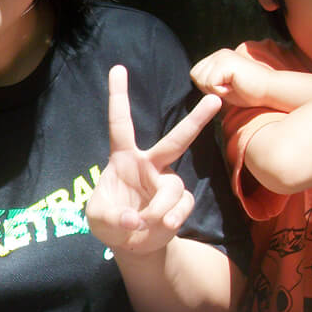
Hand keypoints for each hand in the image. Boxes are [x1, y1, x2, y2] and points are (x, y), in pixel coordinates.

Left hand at [86, 66, 221, 256]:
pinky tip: (165, 225)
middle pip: (176, 140)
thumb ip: (111, 216)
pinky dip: (172, 217)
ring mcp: (167, 183)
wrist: (131, 244)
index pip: (120, 123)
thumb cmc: (110, 221)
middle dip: (196, 120)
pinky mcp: (179, 203)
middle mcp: (150, 165)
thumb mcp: (97, 218)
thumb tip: (135, 218)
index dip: (118, 96)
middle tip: (214, 99)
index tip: (118, 68)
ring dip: (160, 208)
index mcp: (123, 158)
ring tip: (147, 223)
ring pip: (174, 188)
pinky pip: (182, 206)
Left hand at [190, 48, 273, 107]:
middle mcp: (219, 53)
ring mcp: (223, 56)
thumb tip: (194, 81)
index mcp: (218, 57)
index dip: (206, 86)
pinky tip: (235, 87)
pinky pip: (211, 84)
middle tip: (229, 88)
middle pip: (196, 76)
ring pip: (202, 80)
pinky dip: (222, 92)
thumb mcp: (224, 86)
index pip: (195, 73)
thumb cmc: (250, 92)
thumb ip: (209, 82)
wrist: (271, 91)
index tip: (225, 87)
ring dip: (216, 90)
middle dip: (209, 88)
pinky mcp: (227, 63)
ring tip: (233, 86)